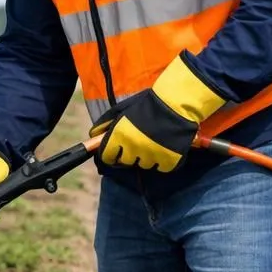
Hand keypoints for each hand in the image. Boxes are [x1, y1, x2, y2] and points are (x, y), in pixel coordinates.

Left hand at [90, 54, 225, 172]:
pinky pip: (160, 167)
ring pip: (143, 165)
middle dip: (130, 153)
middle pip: (125, 162)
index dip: (111, 153)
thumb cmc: (148, 104)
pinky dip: (162, 160)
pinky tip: (165, 147)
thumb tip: (94, 135)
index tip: (116, 151)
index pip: (107, 156)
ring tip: (154, 141)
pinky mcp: (168, 162)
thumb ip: (107, 124)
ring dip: (146, 157)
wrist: (177, 103)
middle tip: (139, 141)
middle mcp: (133, 149)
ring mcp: (151, 156)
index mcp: (119, 136)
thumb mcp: (123, 111)